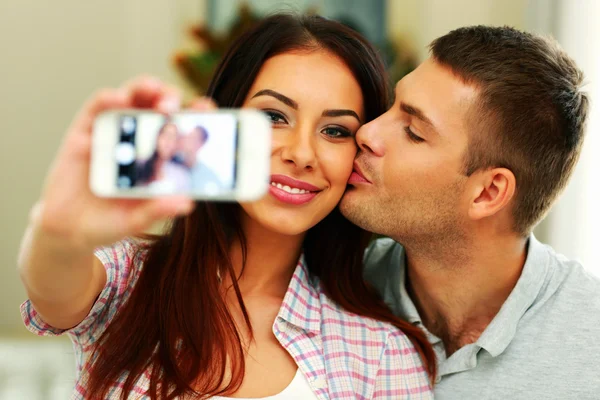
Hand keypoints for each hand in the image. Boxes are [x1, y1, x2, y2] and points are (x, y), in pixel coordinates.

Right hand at [34, 76, 196, 249]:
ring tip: (153, 90)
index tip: (207, 109)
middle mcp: (139, 138)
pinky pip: (98, 107)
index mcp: (160, 156)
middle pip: (159, 106)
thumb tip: (186, 203)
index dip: (195, 115)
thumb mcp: (136, 220)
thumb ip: (158, 210)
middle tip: (172, 107)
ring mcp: (113, 131)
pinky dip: (109, 99)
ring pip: (132, 97)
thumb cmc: (110, 222)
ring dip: (143, 88)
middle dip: (170, 98)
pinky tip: (118, 99)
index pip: (182, 128)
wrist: (68, 229)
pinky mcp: (85, 131)